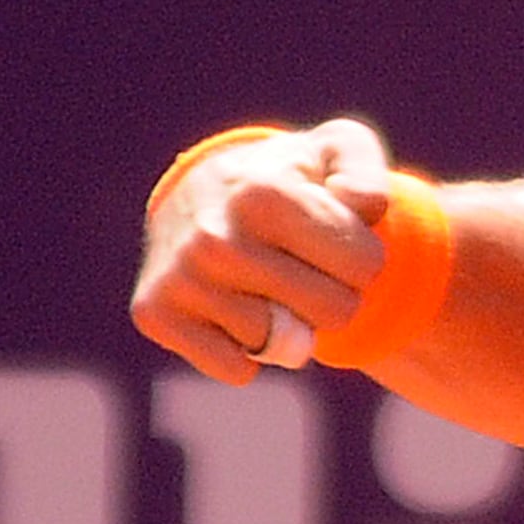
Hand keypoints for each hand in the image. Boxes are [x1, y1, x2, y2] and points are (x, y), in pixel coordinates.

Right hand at [130, 117, 395, 380]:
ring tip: (266, 281)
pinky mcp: (155, 314)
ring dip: (288, 324)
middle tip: (303, 264)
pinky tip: (232, 309)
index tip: (333, 237)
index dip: (361, 257)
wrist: (203, 191)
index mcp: (264, 196)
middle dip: (332, 294)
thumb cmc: (288, 178)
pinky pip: (237, 370)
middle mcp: (215, 240)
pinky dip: (246, 352)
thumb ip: (368, 175)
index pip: (365, 268)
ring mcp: (181, 279)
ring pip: (284, 345)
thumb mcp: (338, 153)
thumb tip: (357, 207)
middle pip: (333, 312)